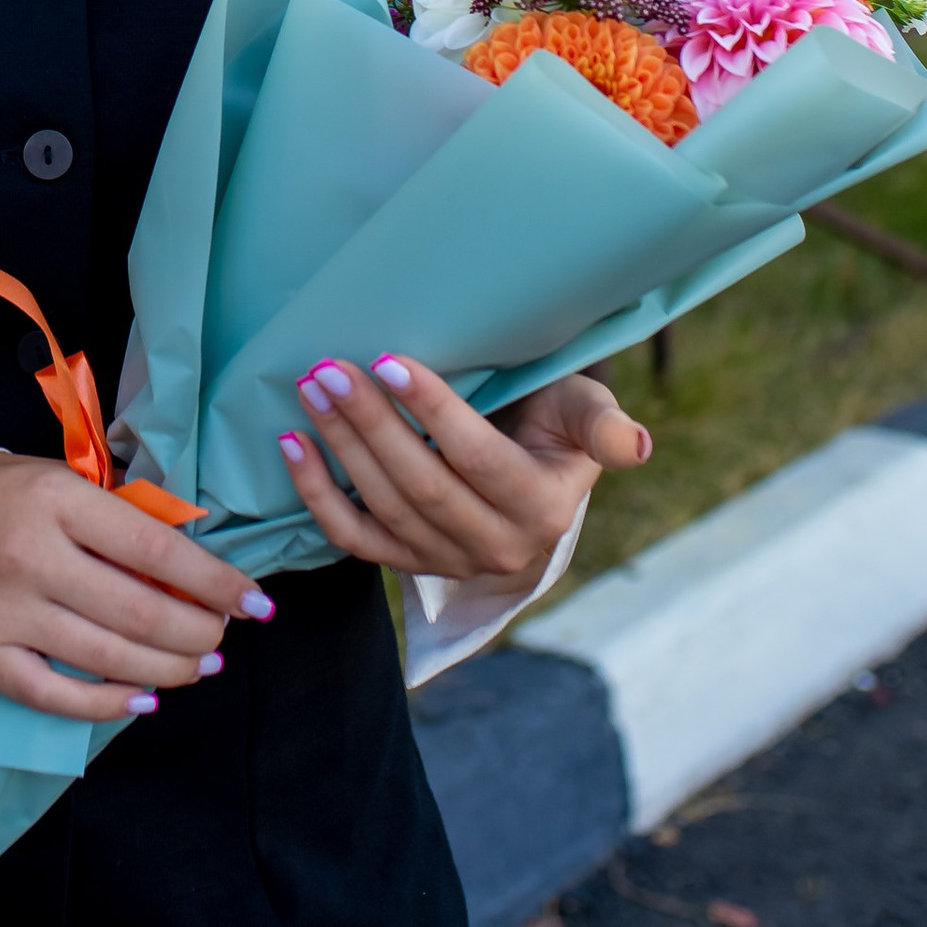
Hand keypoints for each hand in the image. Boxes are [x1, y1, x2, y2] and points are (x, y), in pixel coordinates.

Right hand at [0, 451, 269, 722]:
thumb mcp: (58, 480)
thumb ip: (119, 514)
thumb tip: (194, 554)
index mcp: (57, 500)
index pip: (155, 548)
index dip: (215, 581)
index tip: (254, 601)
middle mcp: (32, 556)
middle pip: (139, 612)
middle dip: (199, 633)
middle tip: (222, 637)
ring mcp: (4, 611)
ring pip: (108, 658)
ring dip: (168, 669)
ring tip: (198, 666)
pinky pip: (56, 695)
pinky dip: (107, 704)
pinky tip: (143, 699)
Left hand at [280, 354, 650, 590]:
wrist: (529, 479)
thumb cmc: (554, 426)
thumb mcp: (584, 414)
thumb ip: (602, 426)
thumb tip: (634, 445)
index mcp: (543, 509)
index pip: (479, 459)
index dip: (434, 413)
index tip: (389, 361)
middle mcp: (497, 548)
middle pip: (423, 485)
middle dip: (371, 425)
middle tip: (330, 369)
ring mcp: (447, 563)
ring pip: (384, 508)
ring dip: (341, 447)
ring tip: (311, 389)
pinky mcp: (408, 565)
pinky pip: (354, 538)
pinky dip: (318, 495)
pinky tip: (292, 446)